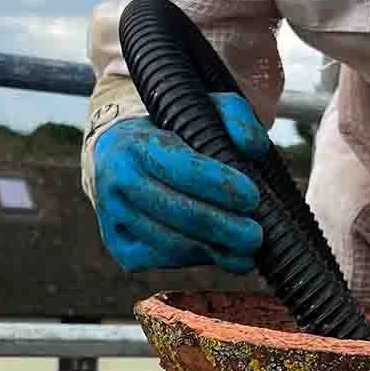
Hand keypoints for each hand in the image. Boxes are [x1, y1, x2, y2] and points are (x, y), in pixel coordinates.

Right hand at [92, 92, 268, 273]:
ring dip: (213, 250)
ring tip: (245, 252)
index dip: (218, 185)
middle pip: (178, 212)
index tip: (252, 197)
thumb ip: (236, 117)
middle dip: (222, 227)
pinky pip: (160, 258)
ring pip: (170, 243)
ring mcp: (113, 217)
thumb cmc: (171, 134)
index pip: (180, 168)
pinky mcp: (118, 246)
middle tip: (256, 236)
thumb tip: (255, 148)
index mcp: (134, 144)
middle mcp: (117, 181)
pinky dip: (194, 259)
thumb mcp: (203, 111)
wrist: (119, 156)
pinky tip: (218, 253)